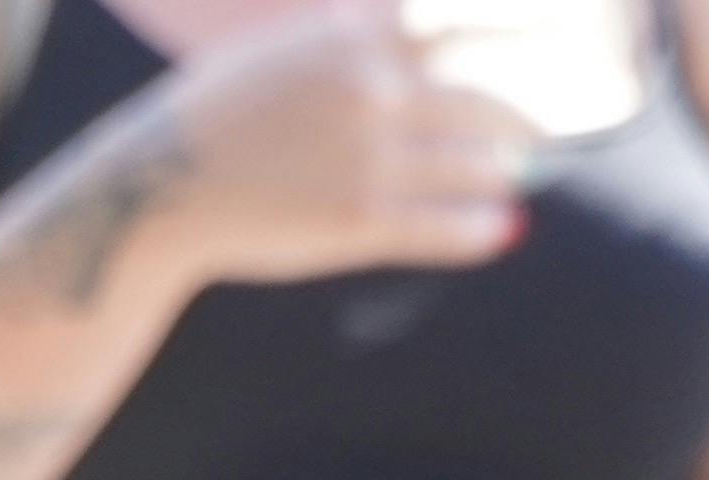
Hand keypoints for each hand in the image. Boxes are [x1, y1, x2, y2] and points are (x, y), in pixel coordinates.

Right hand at [143, 6, 536, 290]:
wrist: (151, 192)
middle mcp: (375, 91)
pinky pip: (448, 226)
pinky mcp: (359, 223)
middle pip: (487, 99)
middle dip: (521, 119)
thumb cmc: (207, 117)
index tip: (557, 36)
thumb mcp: (279, 48)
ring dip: (499, 174)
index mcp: (358, 39)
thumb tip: (399, 21)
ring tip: (508, 179)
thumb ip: (346, 29)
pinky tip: (498, 230)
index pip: (469, 19)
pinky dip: (480, 229)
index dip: (523, 26)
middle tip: (536, 131)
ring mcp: (371, 159)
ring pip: (477, 165)